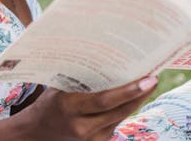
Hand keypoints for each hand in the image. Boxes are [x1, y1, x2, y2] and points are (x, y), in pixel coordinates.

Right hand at [20, 76, 157, 139]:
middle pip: (119, 110)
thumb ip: (78, 80)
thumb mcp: (57, 89)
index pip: (105, 100)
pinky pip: (115, 124)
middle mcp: (82, 126)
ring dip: (136, 102)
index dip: (129, 90)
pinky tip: (133, 98)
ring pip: (120, 117)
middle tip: (154, 78)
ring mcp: (91, 138)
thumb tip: (102, 57)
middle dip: (140, 94)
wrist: (36, 134)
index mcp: (69, 108)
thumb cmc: (47, 104)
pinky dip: (124, 110)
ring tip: (148, 85)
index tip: (147, 78)